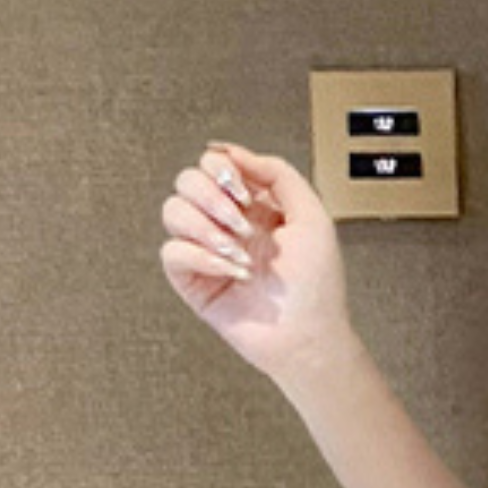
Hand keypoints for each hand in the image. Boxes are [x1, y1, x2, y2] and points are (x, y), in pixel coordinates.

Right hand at [158, 139, 352, 382]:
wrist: (308, 336)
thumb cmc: (316, 286)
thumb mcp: (312, 215)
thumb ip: (278, 173)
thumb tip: (234, 151)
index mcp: (252, 206)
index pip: (214, 164)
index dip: (222, 169)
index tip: (244, 192)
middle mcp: (226, 224)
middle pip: (187, 181)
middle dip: (212, 196)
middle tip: (241, 223)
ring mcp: (207, 251)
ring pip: (172, 211)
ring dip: (205, 226)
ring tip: (238, 251)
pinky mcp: (192, 280)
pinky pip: (172, 252)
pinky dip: (201, 256)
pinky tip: (232, 272)